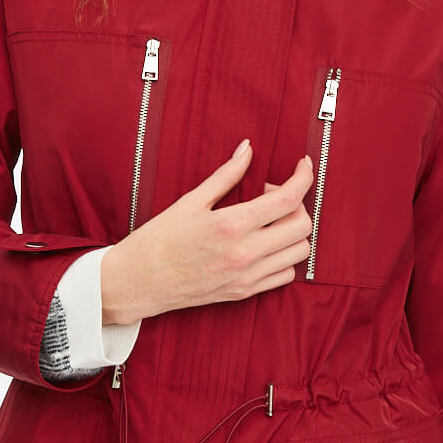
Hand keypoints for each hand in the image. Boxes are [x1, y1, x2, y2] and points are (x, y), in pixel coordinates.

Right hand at [99, 141, 314, 323]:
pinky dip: (285, 256)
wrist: (139, 282)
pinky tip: (265, 244)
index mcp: (231, 225)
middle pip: (302, 225)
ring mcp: (248, 276)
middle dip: (296, 203)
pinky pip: (286, 274)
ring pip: (300, 251)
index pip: (288, 198)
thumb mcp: (190, 201)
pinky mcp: (245, 292)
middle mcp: (246, 253)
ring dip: (293, 230)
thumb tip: (248, 150)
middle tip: (270, 195)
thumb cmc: (158, 240)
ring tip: (268, 221)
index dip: (303, 177)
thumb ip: (226, 175)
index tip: (302, 165)